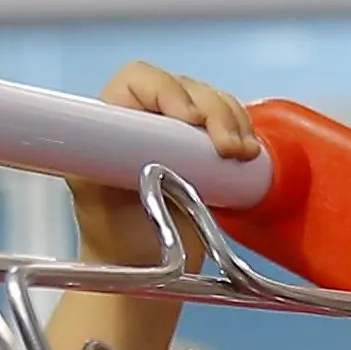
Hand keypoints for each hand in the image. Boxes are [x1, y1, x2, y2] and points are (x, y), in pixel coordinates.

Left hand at [74, 61, 260, 265]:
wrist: (139, 269)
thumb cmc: (113, 240)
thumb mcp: (102, 197)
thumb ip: (121, 165)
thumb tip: (159, 148)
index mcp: (110, 124)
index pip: (140, 80)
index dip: (167, 90)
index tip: (188, 120)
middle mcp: (145, 120)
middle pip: (185, 87)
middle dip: (213, 110)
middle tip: (226, 147)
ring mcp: (177, 134)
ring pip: (212, 101)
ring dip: (233, 121)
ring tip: (241, 153)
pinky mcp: (205, 150)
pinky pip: (230, 123)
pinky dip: (244, 132)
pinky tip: (248, 154)